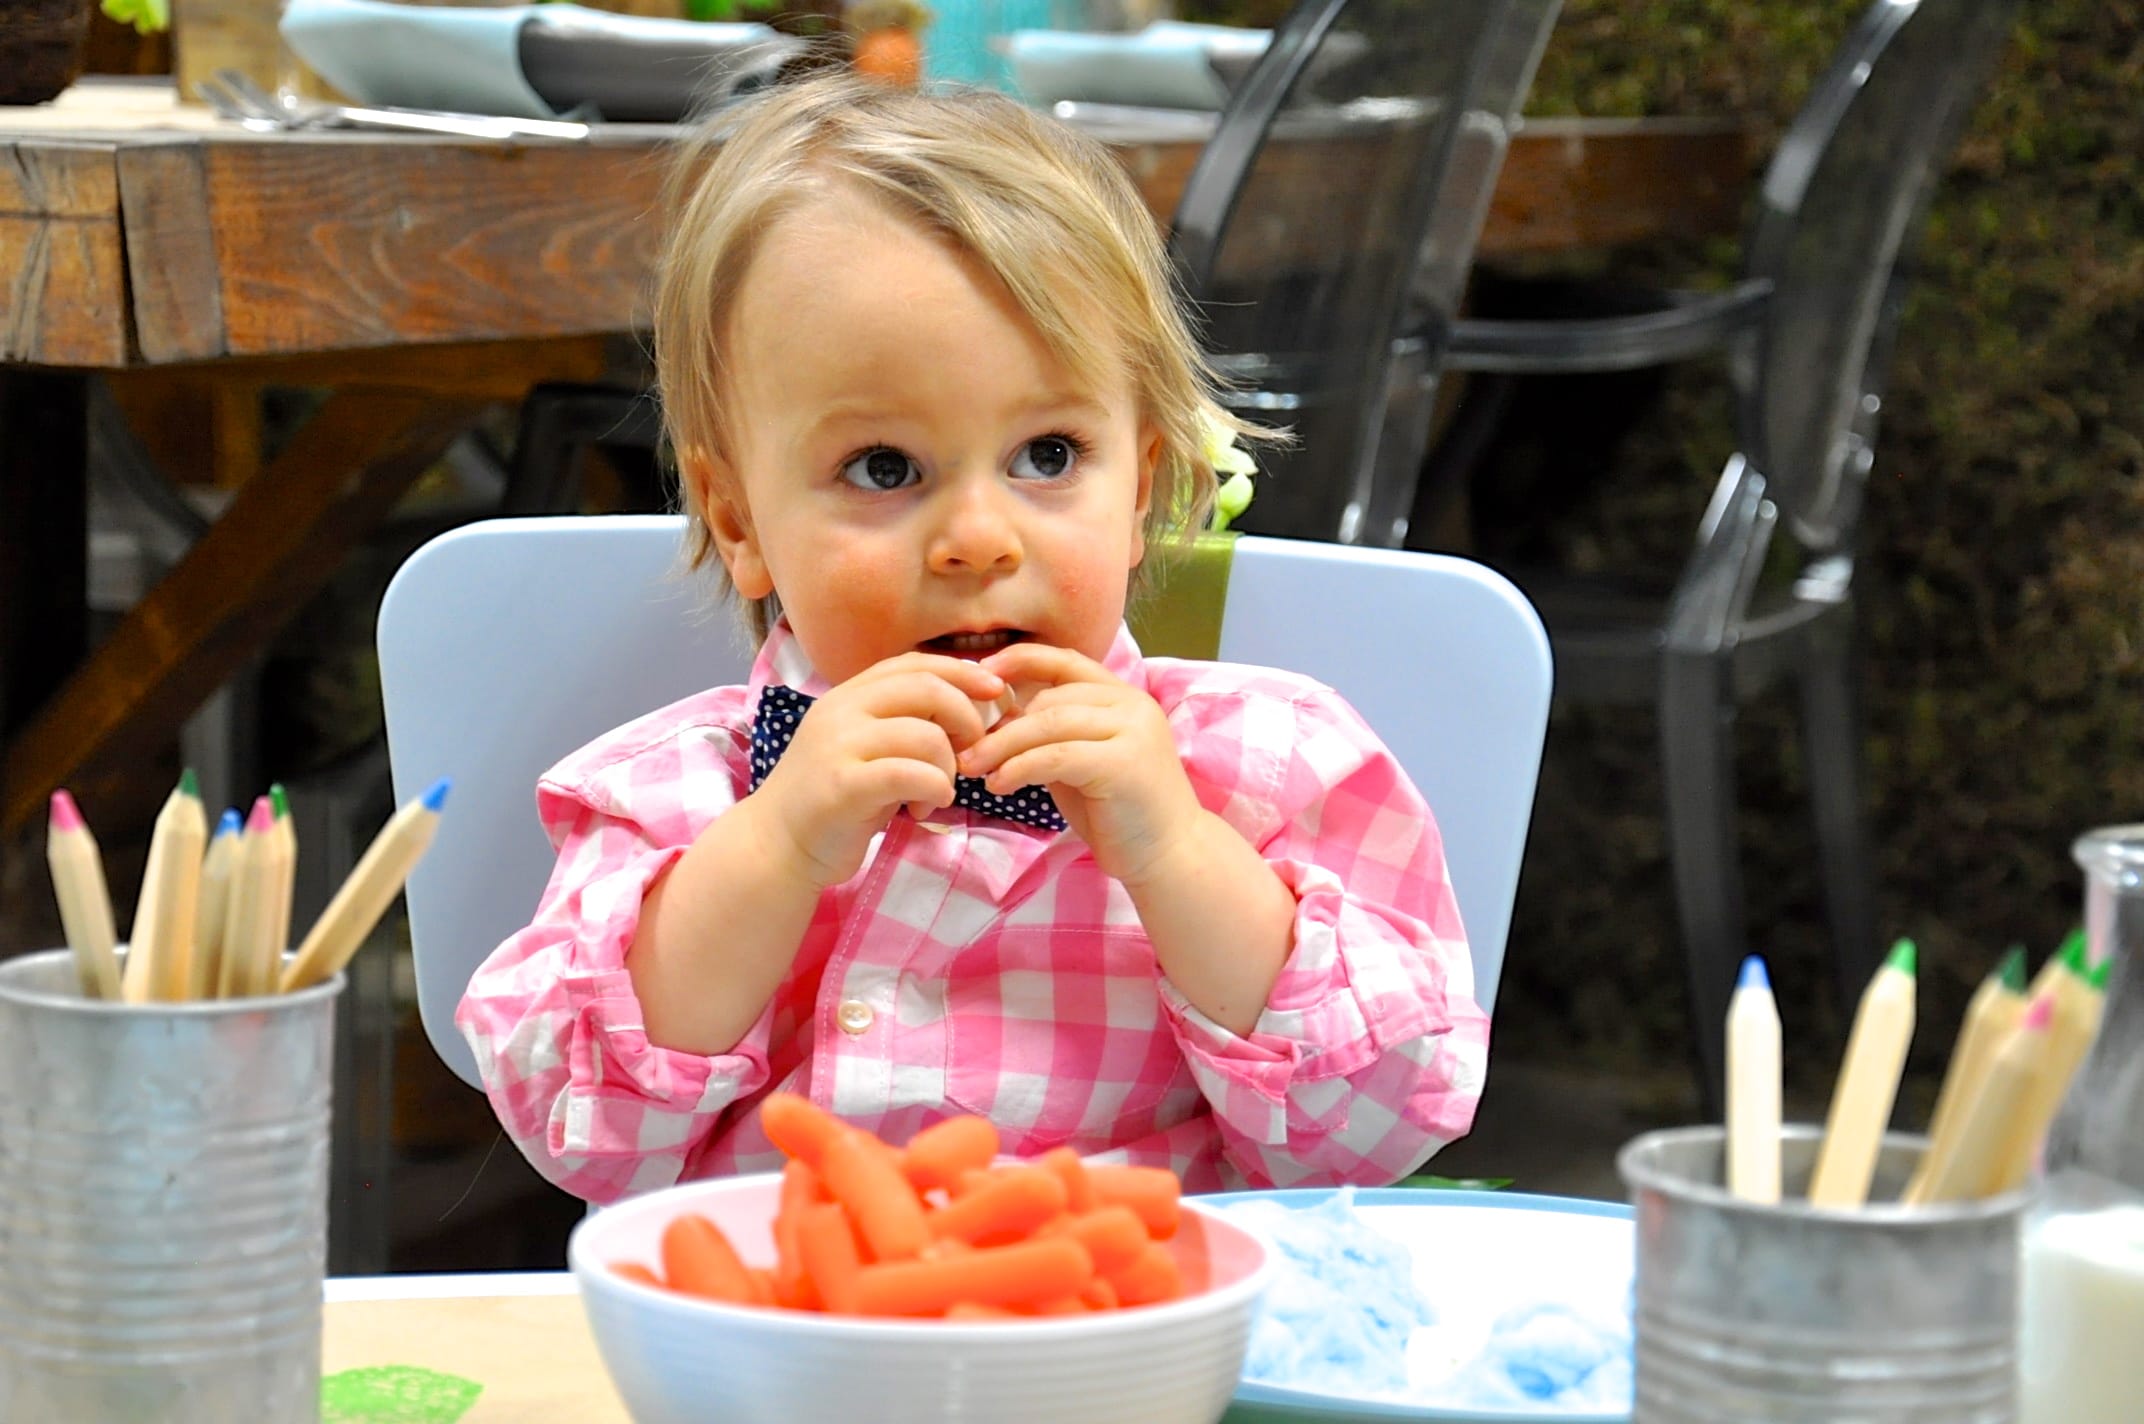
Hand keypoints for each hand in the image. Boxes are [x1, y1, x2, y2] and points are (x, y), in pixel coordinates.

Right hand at [755, 653, 1004, 886]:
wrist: (777, 845)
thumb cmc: (834, 797)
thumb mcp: (866, 747)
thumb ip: (904, 722)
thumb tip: (971, 705)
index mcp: (849, 695)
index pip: (914, 663)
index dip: (963, 671)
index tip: (996, 691)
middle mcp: (842, 710)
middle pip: (927, 688)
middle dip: (967, 717)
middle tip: (972, 753)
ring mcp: (840, 745)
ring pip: (927, 735)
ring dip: (948, 768)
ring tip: (936, 793)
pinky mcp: (844, 785)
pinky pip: (912, 774)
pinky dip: (935, 789)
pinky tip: (922, 807)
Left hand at [960, 642, 1203, 885]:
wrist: (1170, 856)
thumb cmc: (1121, 813)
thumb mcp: (1082, 762)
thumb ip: (1052, 735)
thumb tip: (1000, 716)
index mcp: (1124, 697)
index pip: (1067, 661)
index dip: (1022, 659)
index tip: (982, 674)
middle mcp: (1132, 705)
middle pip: (1050, 698)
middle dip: (1002, 724)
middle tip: (968, 752)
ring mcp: (1131, 731)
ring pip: (1049, 724)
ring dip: (1002, 747)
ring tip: (974, 769)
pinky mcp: (1122, 763)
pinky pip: (1055, 755)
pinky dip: (1020, 768)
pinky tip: (1000, 785)